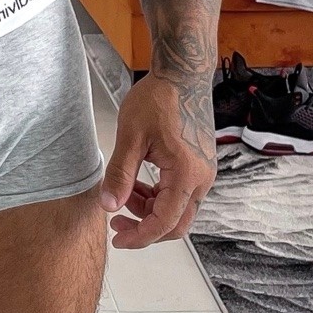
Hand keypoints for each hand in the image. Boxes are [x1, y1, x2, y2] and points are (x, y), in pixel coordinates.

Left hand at [98, 73, 215, 249]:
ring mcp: (204, 172)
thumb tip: (109, 206)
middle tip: (117, 223)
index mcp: (187, 174)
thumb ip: (120, 175)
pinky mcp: (200, 165)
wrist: (182, 74)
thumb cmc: (160, 98)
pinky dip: (159, 197)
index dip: (139, 237)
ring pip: (178, 210)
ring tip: (124, 195)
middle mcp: (202, 178)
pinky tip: (138, 185)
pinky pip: (181, 194)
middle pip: (177, 224)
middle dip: (145, 229)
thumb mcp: (131, 137)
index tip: (118, 238)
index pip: (164, 223)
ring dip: (150, 211)